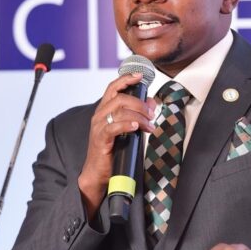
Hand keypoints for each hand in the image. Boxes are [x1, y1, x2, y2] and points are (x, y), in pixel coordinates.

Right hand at [77, 72, 156, 218]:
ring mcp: (98, 126)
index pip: (113, 87)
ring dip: (139, 116)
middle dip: (140, 103)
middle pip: (120, 98)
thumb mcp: (127, 129)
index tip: (140, 76)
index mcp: (104, 110)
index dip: (126, 79)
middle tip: (152, 114)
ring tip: (149, 125)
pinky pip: (114, 126)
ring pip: (119, 110)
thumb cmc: (113, 150)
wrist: (98, 172)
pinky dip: (127, 124)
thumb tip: (152, 102)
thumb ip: (138, 115)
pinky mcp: (100, 139)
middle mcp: (99, 115)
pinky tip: (137, 128)